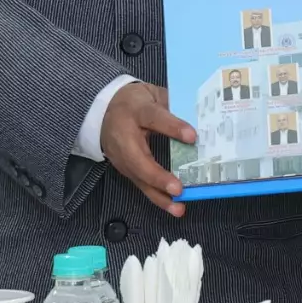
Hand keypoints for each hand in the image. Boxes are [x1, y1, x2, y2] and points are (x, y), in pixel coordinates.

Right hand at [101, 81, 194, 217]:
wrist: (104, 111)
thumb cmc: (134, 102)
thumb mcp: (152, 95)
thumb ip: (172, 105)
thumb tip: (196, 120)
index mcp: (134, 112)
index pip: (153, 118)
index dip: (172, 126)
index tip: (192, 136)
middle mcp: (125, 139)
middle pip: (140, 161)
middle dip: (159, 177)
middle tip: (178, 189)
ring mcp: (124, 158)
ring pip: (140, 180)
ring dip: (159, 196)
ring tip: (178, 207)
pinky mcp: (127, 170)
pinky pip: (142, 185)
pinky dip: (158, 198)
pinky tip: (174, 206)